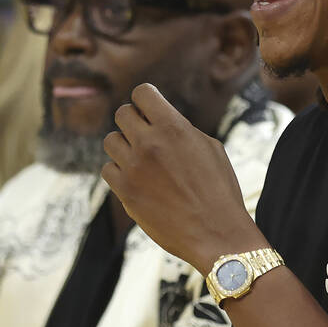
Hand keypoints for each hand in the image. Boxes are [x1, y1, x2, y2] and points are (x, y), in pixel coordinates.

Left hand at [103, 83, 261, 271]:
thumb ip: (181, 129)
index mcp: (174, 127)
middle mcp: (149, 143)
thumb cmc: (220, 190)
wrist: (216, 233)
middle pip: (122, 113)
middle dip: (134, 121)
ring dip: (124, 146)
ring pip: (110, 140)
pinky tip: (137, 180)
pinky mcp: (124, 191)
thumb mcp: (210, 148)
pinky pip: (108, 169)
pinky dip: (119, 172)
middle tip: (147, 136)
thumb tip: (161, 121)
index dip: (146, 100)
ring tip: (142, 160)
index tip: (150, 110)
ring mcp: (133, 167)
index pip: (142, 93)